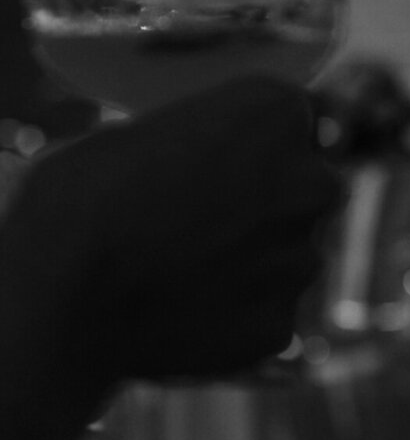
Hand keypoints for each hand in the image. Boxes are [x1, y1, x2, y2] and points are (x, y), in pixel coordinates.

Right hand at [3, 76, 343, 380]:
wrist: (67, 296)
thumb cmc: (84, 197)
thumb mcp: (136, 134)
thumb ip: (199, 144)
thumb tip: (201, 166)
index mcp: (276, 113)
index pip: (288, 120)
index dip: (248, 141)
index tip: (214, 157)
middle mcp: (312, 184)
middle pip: (306, 188)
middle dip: (268, 202)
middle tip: (203, 219)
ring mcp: (303, 261)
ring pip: (292, 257)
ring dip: (254, 262)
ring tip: (182, 272)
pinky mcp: (282, 326)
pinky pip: (266, 316)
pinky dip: (235, 317)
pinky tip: (183, 315)